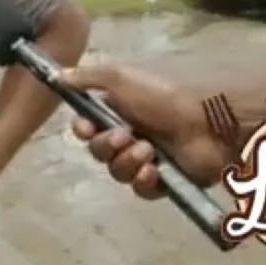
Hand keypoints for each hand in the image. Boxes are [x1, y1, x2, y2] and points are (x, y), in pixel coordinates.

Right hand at [61, 64, 229, 199]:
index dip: (83, 131)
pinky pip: (140, 189)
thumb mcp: (121, 77)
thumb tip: (57, 75)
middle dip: (107, 147)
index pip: (87, 127)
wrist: (207, 122)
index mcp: (118, 110)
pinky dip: (143, 181)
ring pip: (117, 171)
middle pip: (99, 152)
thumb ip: (87, 77)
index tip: (87, 129)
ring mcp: (147, 158)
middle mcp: (129, 134)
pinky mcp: (164, 180)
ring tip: (148, 151)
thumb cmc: (163, 96)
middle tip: (125, 137)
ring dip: (127, 162)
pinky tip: (154, 170)